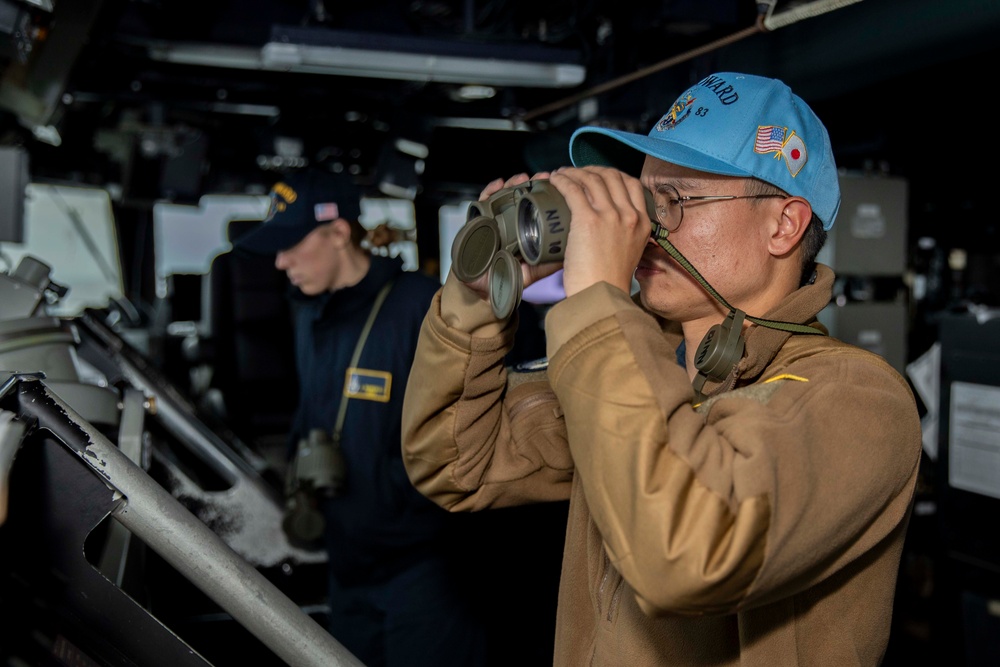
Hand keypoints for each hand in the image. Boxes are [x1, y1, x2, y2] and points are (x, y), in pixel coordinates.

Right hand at [460, 173, 561, 300]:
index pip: (534, 207)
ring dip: (513, 184)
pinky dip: (489, 191)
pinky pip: (481, 202)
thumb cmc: (505, 278)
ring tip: (522, 179)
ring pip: (503, 196)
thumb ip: (548, 264)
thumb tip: (568, 254)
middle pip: (519, 197)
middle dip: (529, 185)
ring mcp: (493, 221)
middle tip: (539, 178)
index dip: (543, 195)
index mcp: (523, 230)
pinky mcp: (477, 222)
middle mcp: (508, 222)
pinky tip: (498, 184)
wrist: (481, 290)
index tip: (553, 185)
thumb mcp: (532, 271)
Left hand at [547, 166, 650, 297]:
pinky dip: (563, 181)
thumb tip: (610, 228)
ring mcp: (611, 216)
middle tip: (577, 173)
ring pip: (592, 179)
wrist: (602, 297)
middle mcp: (629, 215)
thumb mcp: (630, 254)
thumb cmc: (609, 283)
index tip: (598, 176)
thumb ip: (625, 236)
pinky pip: (574, 190)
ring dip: (574, 172)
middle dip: (592, 170)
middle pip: (612, 176)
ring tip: (562, 175)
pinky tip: (555, 180)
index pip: (632, 184)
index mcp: (642, 223)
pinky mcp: (588, 220)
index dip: (612, 175)